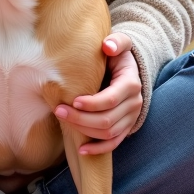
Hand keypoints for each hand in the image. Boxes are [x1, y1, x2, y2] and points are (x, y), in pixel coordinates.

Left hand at [54, 32, 142, 154]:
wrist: (127, 67)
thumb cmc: (116, 54)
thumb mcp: (119, 43)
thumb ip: (116, 42)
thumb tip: (107, 46)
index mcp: (131, 83)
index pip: (110, 100)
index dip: (91, 103)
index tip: (72, 100)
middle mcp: (134, 103)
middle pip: (107, 120)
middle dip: (81, 118)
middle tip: (58, 110)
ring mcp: (131, 118)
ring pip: (109, 133)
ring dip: (85, 132)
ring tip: (63, 121)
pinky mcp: (126, 127)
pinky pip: (114, 143)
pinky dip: (99, 149)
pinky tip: (82, 151)